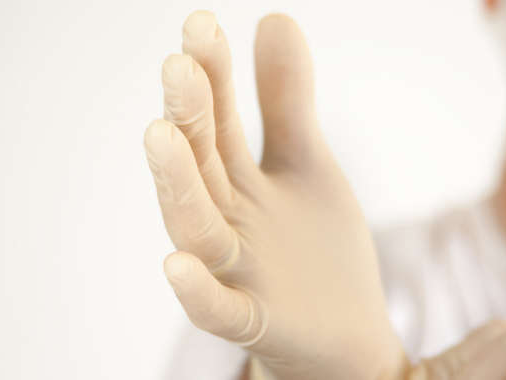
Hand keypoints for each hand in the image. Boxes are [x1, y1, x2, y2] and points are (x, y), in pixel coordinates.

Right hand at [144, 11, 405, 379]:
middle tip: (178, 64)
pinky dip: (198, 292)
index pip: (217, 120)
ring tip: (160, 134)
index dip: (212, 74)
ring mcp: (236, 272)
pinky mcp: (255, 321)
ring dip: (176, 184)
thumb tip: (273, 16)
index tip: (201, 24)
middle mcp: (226, 219)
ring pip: (196, 226)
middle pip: (201, 164)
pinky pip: (219, 310)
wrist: (345, 333)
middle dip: (189, 115)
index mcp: (238, 179)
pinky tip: (178, 265)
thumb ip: (285, 99)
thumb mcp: (306, 163)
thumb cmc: (315, 250)